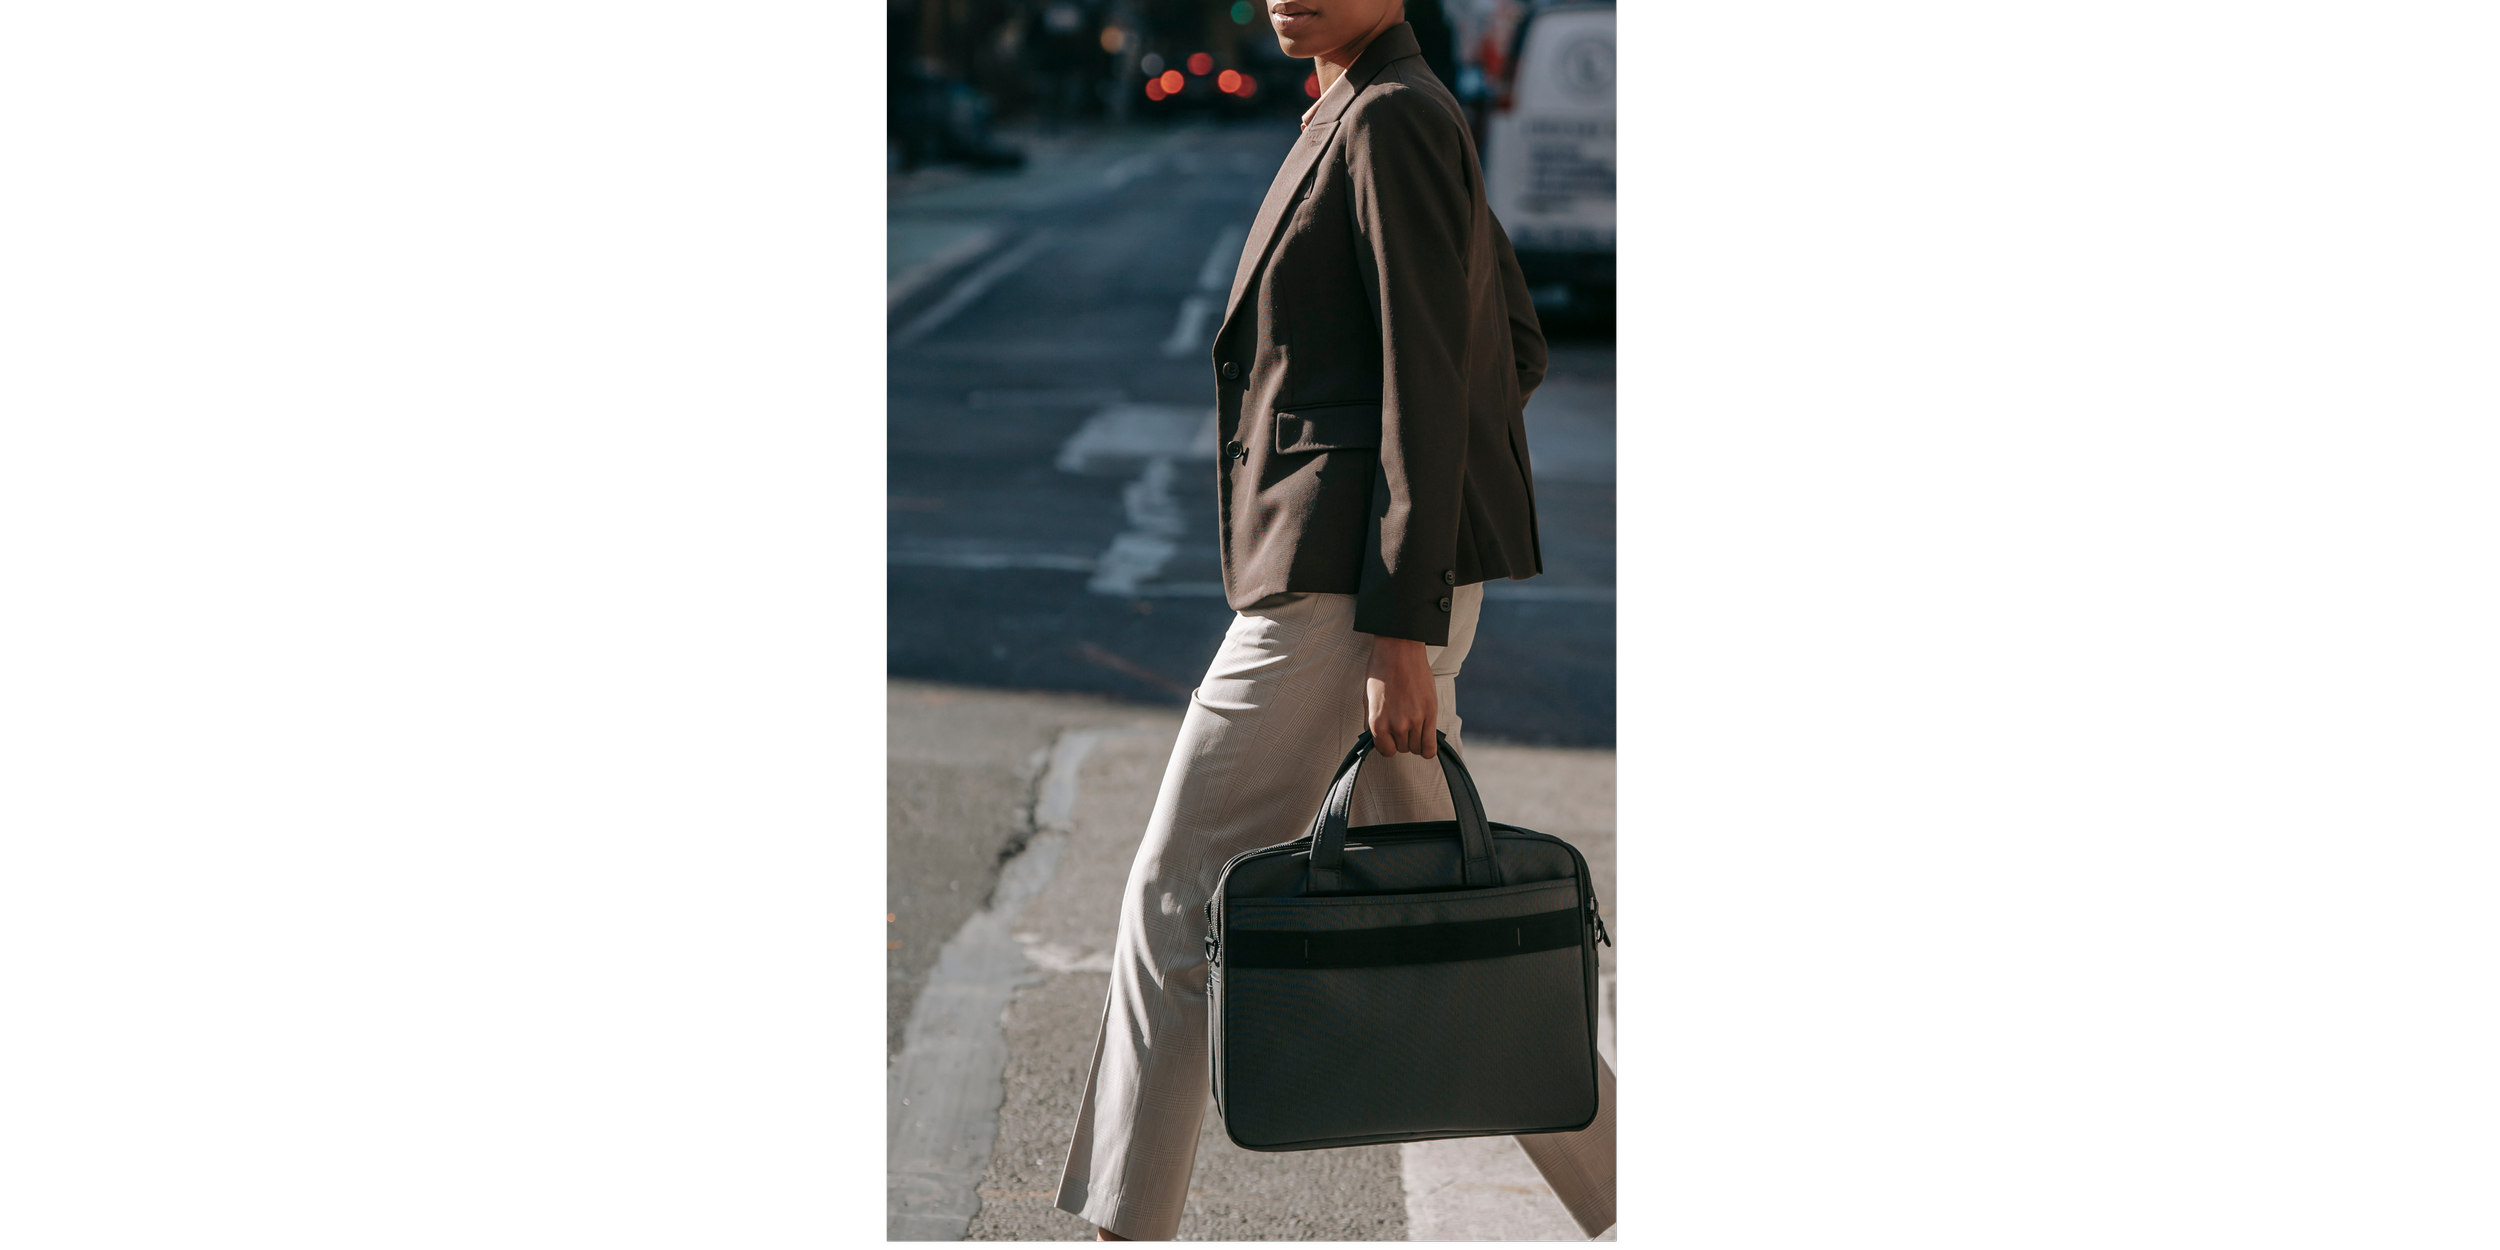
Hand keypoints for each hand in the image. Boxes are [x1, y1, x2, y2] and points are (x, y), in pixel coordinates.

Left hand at [1364, 636, 1437, 757]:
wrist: (1399, 649)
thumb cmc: (1381, 670)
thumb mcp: (1367, 698)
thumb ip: (1371, 722)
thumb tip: (1375, 739)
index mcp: (1377, 721)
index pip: (1386, 750)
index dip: (1387, 745)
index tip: (1390, 739)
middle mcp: (1396, 724)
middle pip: (1402, 749)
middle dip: (1401, 741)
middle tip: (1401, 727)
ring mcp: (1415, 720)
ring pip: (1416, 748)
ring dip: (1414, 742)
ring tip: (1412, 728)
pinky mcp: (1430, 713)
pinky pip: (1430, 745)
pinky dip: (1428, 749)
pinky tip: (1425, 744)